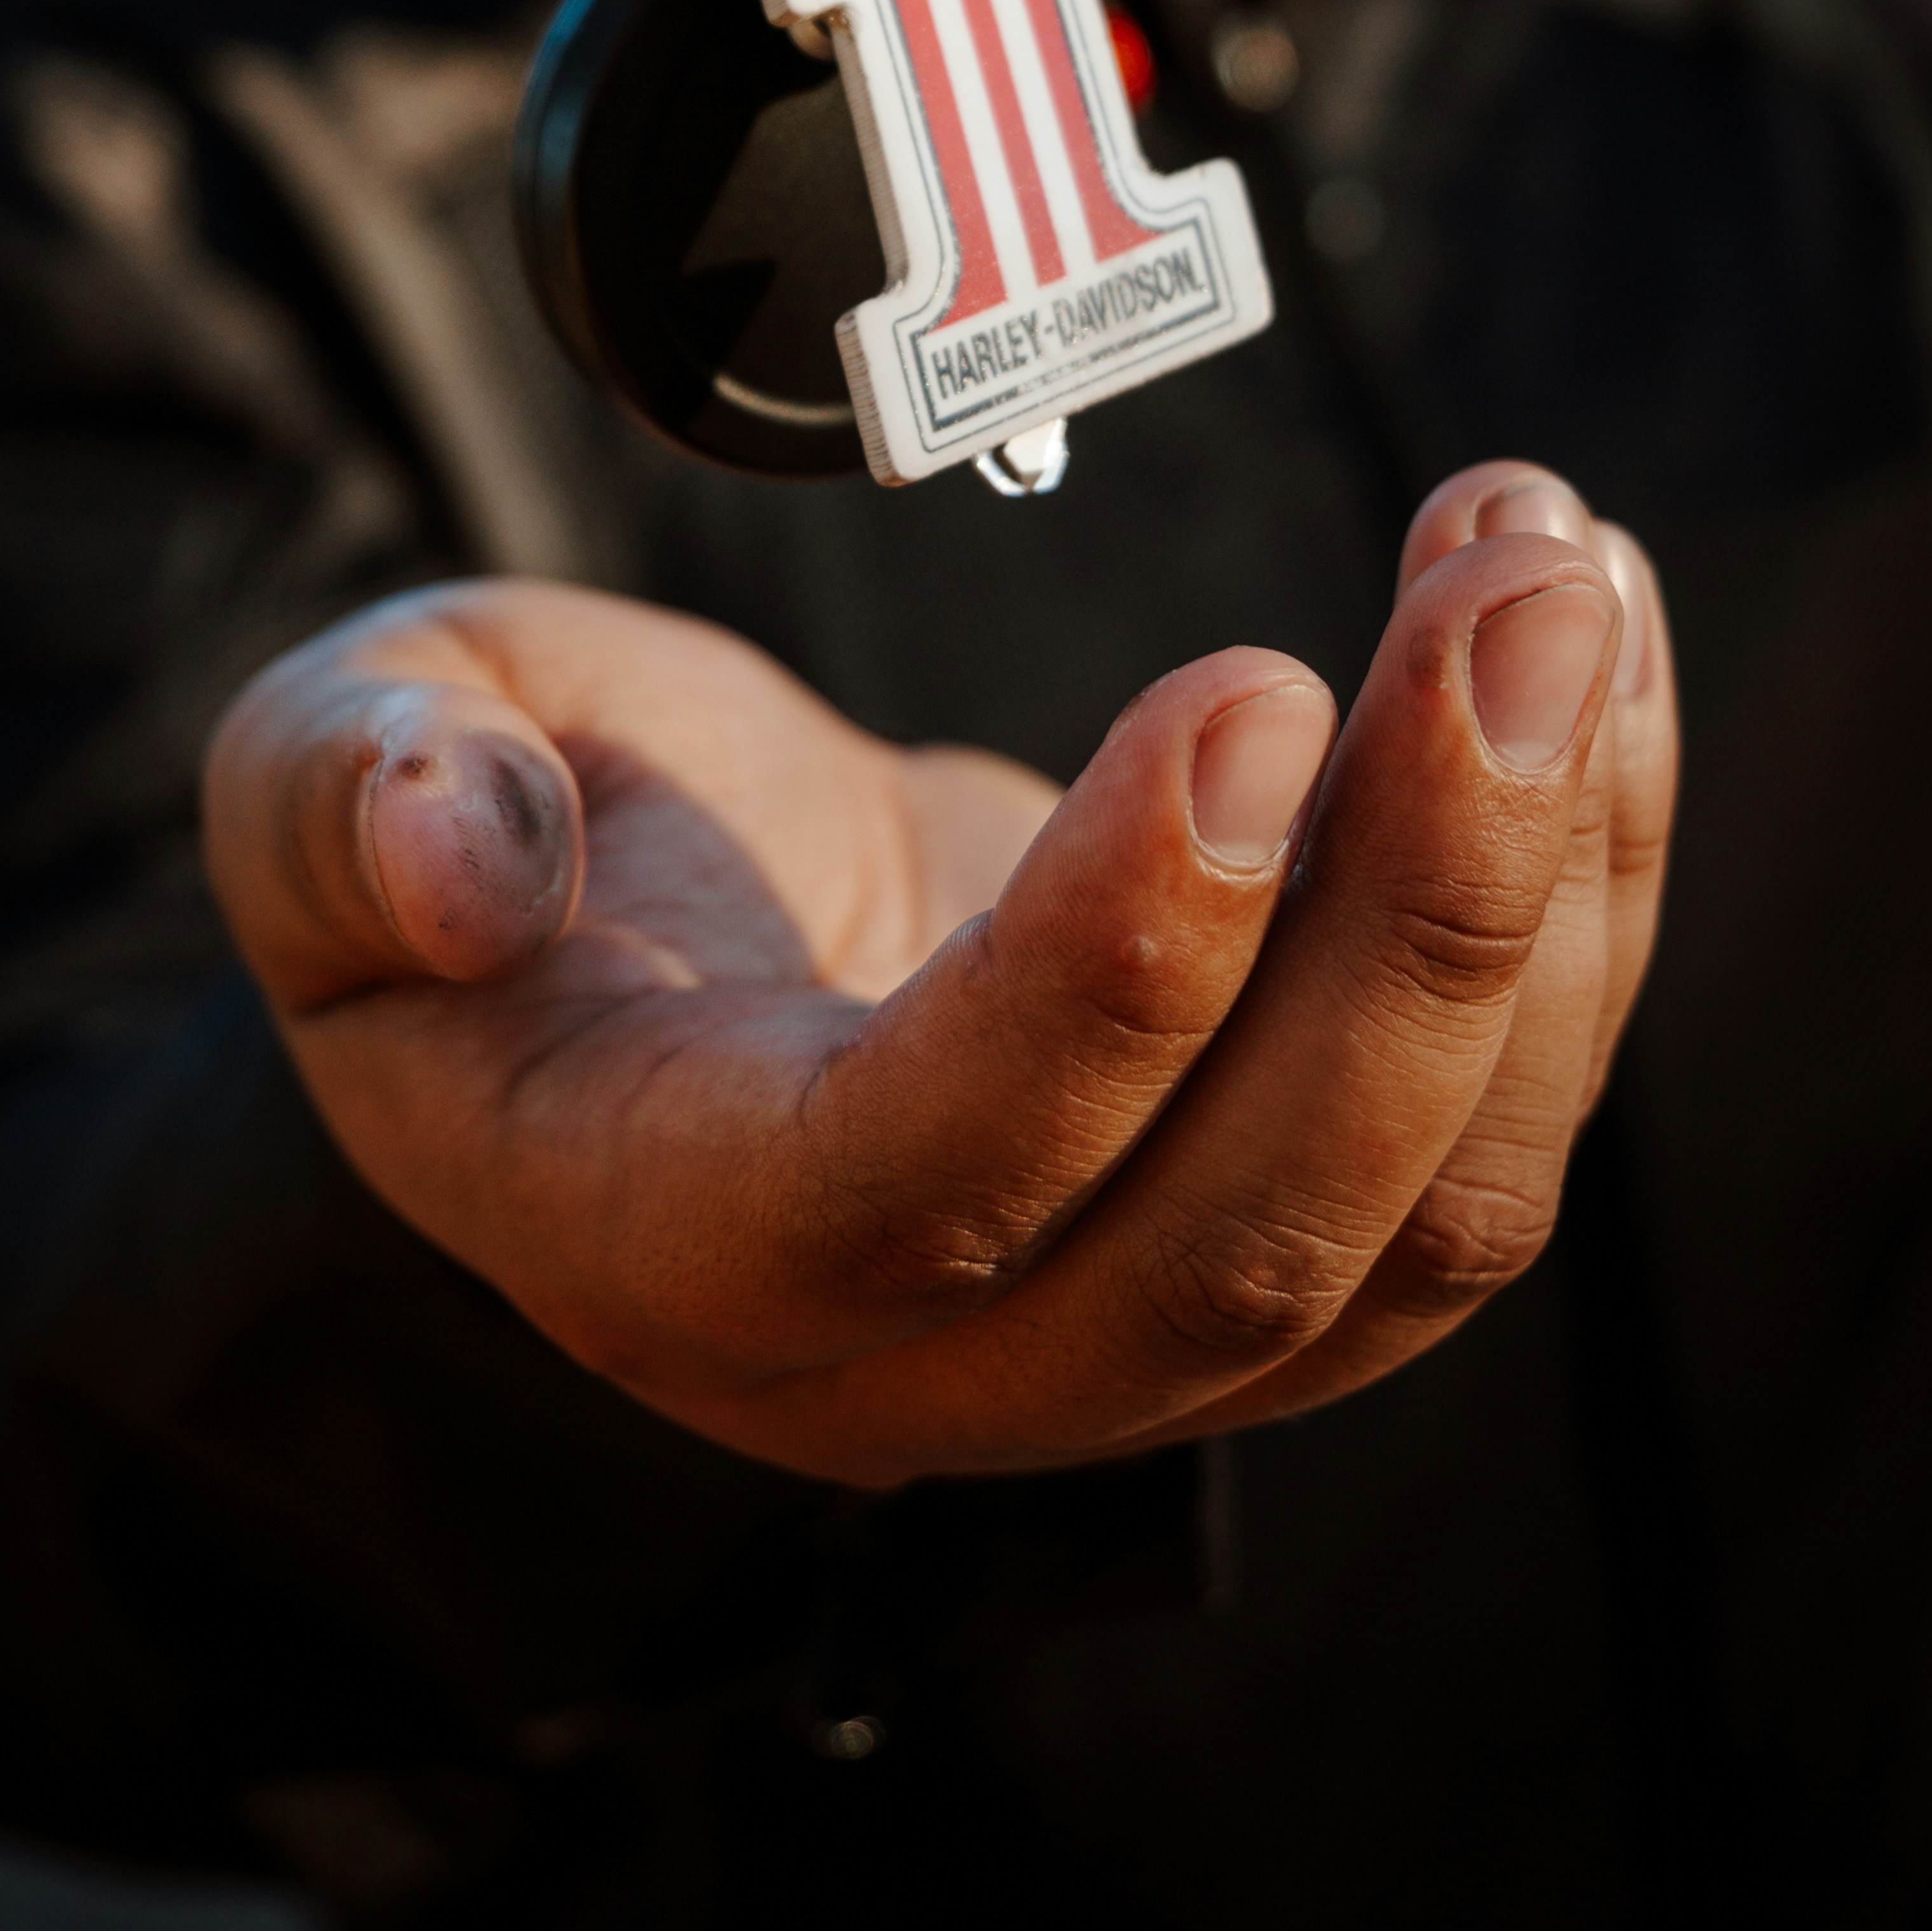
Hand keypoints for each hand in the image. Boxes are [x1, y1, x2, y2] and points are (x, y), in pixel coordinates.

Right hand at [205, 462, 1676, 1480]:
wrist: (653, 955)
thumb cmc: (490, 841)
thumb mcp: (335, 769)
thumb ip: (351, 804)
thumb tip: (455, 864)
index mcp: (671, 1232)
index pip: (923, 1171)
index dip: (1111, 961)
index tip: (1248, 682)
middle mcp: (922, 1354)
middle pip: (1243, 1228)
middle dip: (1425, 901)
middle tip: (1514, 586)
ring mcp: (1129, 1333)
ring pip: (1424, 1211)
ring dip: (1550, 887)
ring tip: (1561, 576)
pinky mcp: (1279, 1246)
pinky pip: (1493, 1133)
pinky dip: (1586, 906)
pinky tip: (1596, 667)